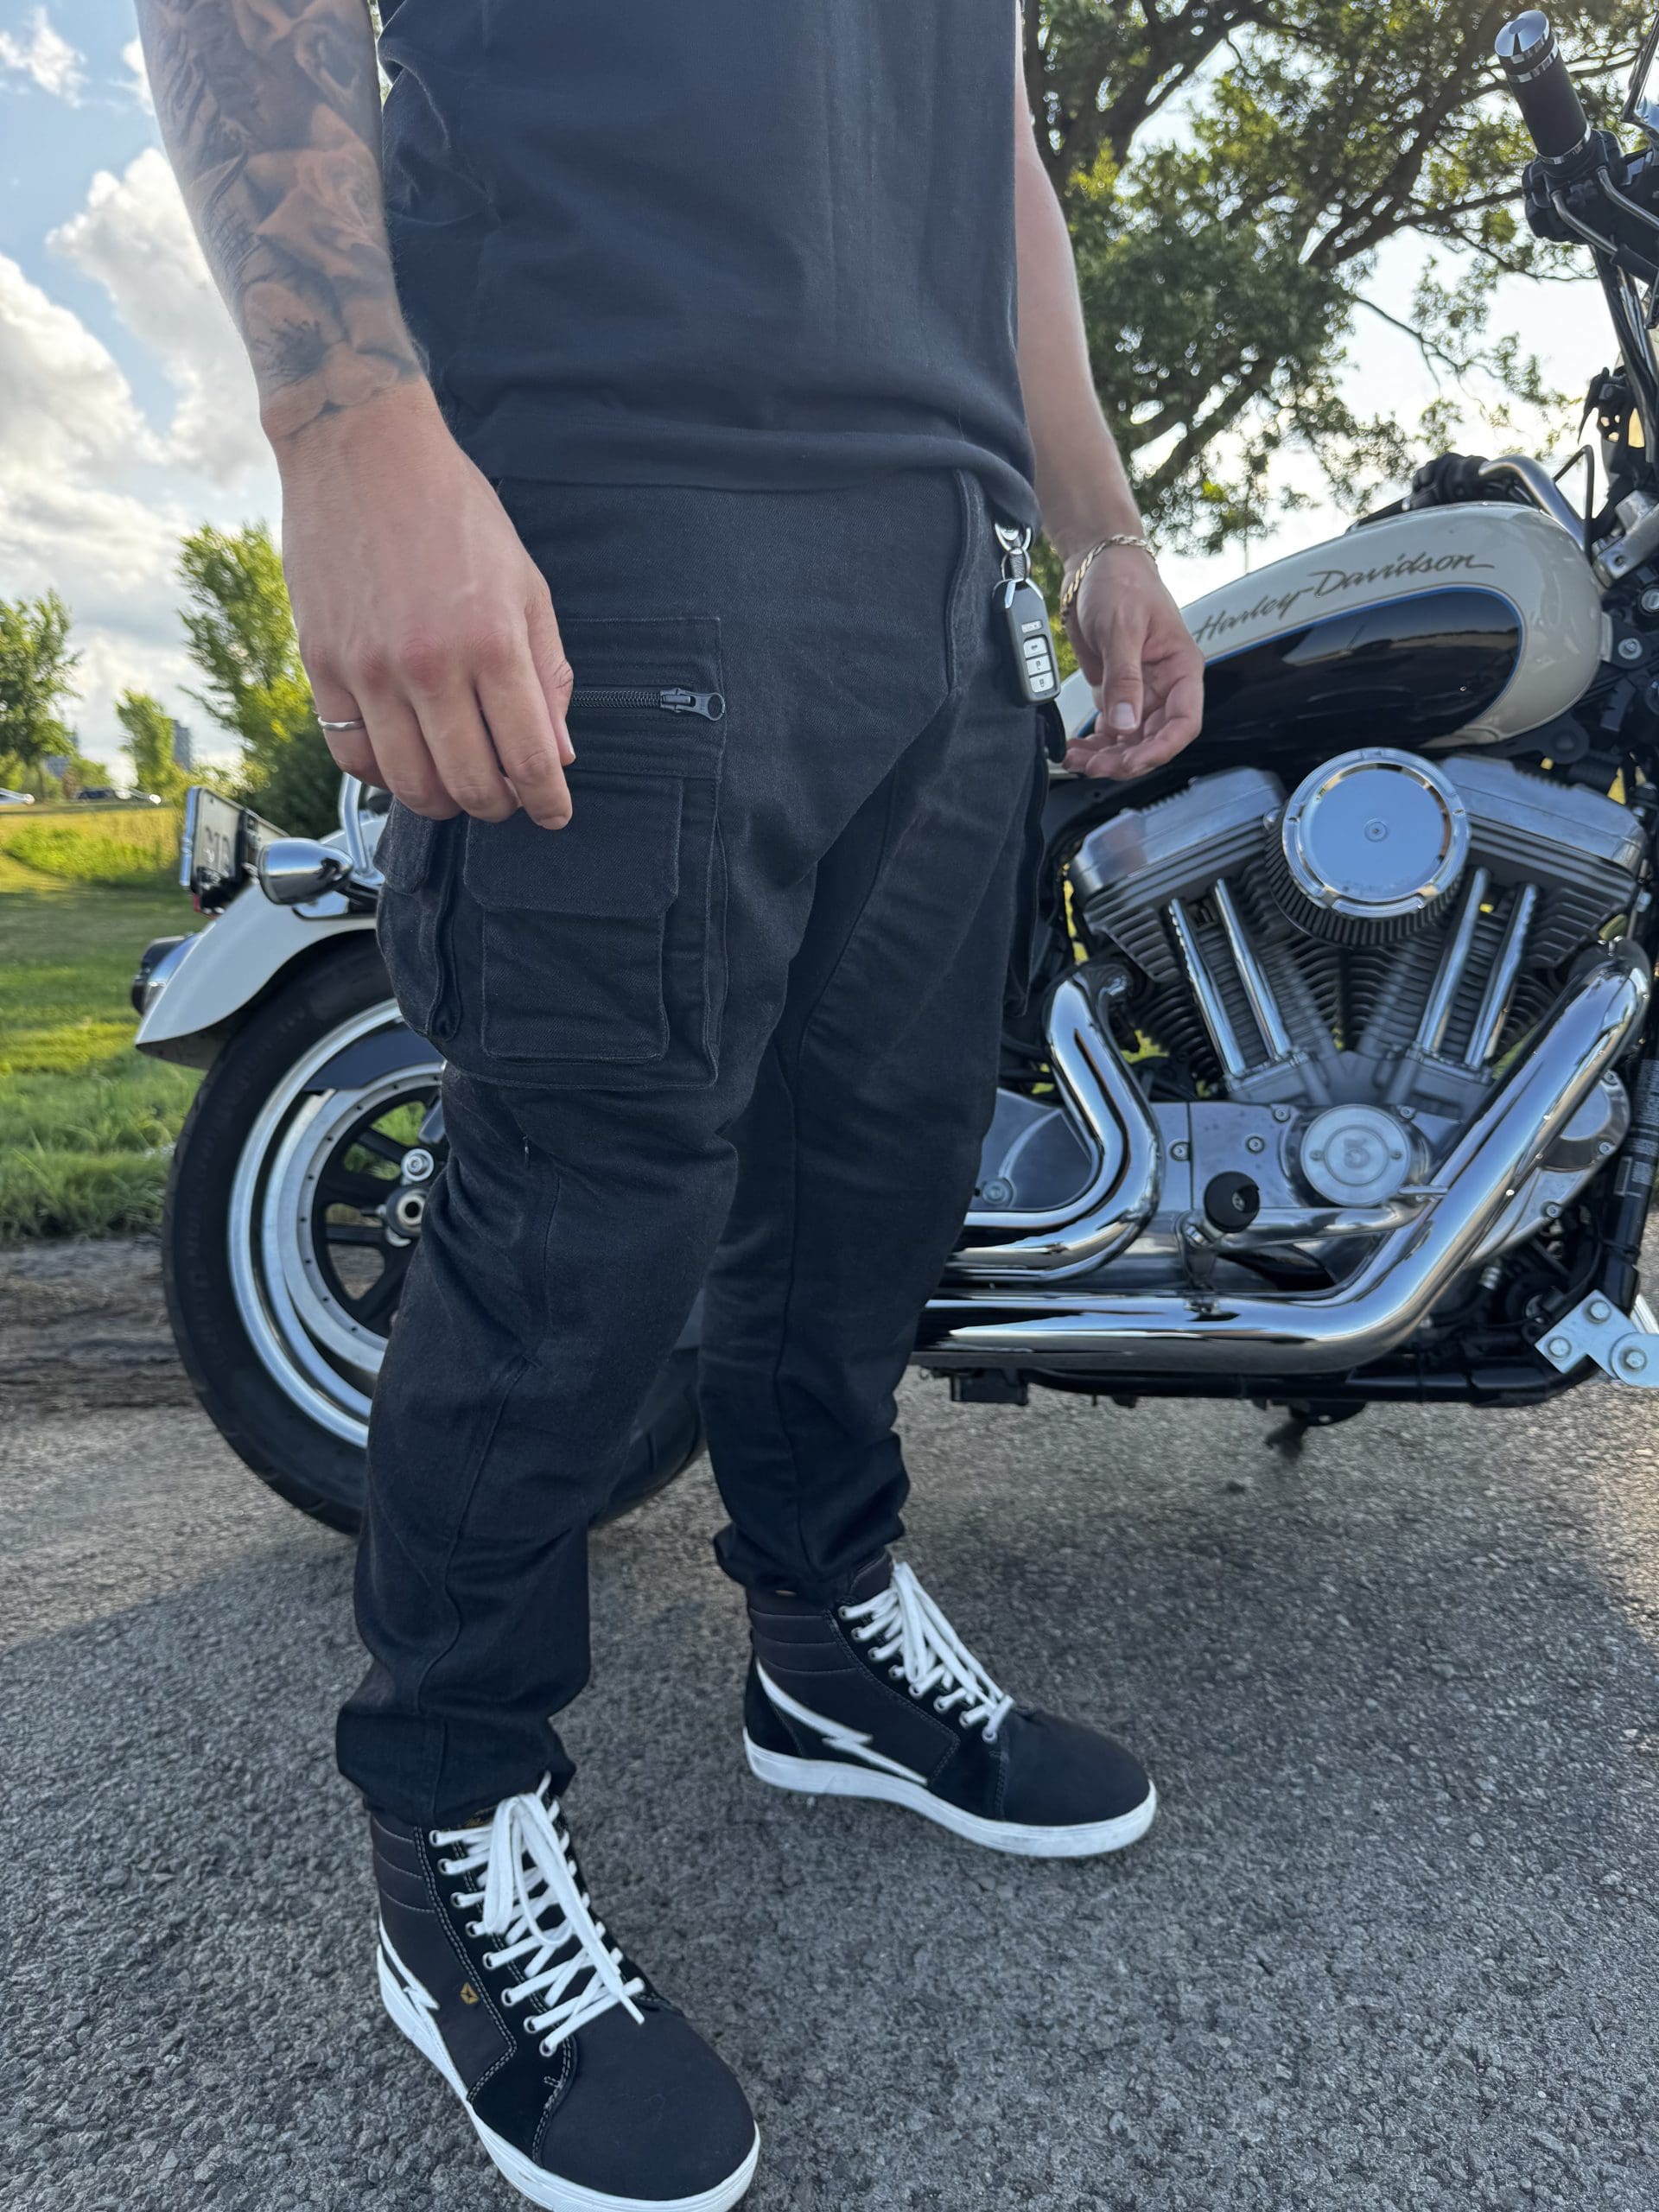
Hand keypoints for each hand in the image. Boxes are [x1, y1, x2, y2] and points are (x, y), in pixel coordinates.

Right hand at [276, 386, 575, 825]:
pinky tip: (405, 762)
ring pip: (410, 783)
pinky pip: (352, 756)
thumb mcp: (526, 584)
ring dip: (443, 802)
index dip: (547, 802)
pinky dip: (385, 777)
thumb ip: (546, 673)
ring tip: (458, 785)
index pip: (529, 759)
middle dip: (498, 807)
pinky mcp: (321, 664)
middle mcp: (430, 664)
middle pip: (470, 785)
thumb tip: (557, 752)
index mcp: (492, 642)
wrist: (362, 450)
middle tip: (505, 799)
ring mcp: (369, 669)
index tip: (553, 814)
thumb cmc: (454, 511)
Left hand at [1062, 547, 1204, 780]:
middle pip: (1154, 739)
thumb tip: (1125, 724)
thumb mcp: (1122, 628)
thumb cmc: (1121, 583)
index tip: (1133, 760)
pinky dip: (1093, 745)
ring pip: (1130, 740)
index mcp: (1181, 669)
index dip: (1161, 748)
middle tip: (1095, 767)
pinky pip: (1109, 730)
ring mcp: (1139, 692)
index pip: (1184, 723)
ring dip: (1106, 757)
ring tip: (1078, 762)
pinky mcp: (1115, 692)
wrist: (1095, 566)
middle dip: (1126, 758)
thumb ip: (1124, 678)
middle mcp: (1164, 685)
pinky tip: (1075, 751)